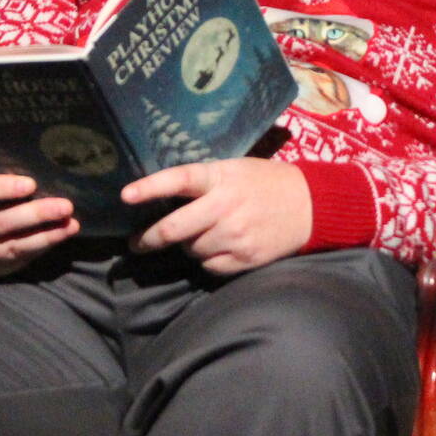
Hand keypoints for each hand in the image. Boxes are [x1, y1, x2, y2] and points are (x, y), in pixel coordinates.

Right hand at [0, 168, 79, 278]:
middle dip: (34, 214)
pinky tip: (63, 234)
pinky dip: (43, 246)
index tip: (31, 184)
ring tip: (70, 222)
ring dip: (46, 235)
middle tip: (65, 205)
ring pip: (12, 246)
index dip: (0, 189)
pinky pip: (19, 258)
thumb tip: (18, 149)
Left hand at [124, 158, 311, 275]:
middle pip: (174, 229)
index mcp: (220, 177)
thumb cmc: (265, 182)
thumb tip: (163, 200)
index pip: (179, 180)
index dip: (150, 187)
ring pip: (191, 250)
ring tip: (203, 235)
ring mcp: (235, 234)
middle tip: (137, 243)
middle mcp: (225, 206)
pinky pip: (209, 266)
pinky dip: (207, 260)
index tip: (125, 196)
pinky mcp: (245, 257)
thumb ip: (203, 182)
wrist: (310, 205)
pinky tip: (219, 247)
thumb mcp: (234, 169)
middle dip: (149, 238)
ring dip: (188, 246)